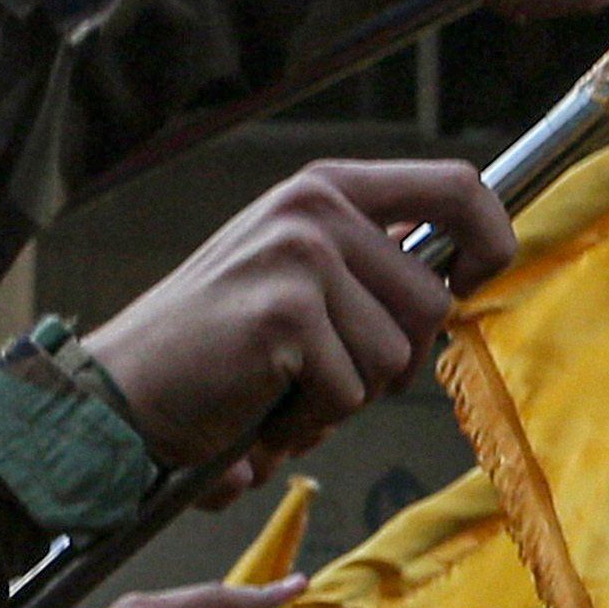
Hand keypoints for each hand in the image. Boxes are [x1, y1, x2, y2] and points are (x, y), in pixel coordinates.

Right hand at [78, 159, 516, 475]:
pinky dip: (306, 420)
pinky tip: (257, 408)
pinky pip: (348, 393)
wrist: (117, 392)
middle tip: (321, 374)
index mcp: (325, 189)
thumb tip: (461, 277)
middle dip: (391, 363)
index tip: (475, 283)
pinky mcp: (286, 314)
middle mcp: (315, 209)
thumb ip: (369, 265)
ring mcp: (301, 257)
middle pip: (433, 301)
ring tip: (279, 389)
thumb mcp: (295, 275)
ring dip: (344, 398)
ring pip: (395, 358)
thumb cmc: (210, 350)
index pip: (458, 187)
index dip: (491, 240)